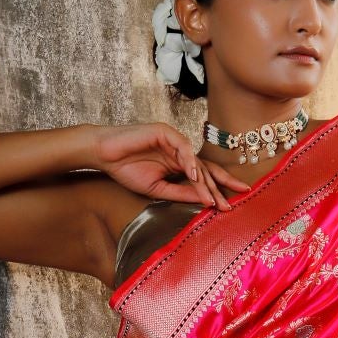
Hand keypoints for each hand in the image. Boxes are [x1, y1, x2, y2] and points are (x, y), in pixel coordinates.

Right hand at [85, 124, 239, 209]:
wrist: (105, 155)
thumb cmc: (126, 170)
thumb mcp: (158, 189)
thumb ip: (180, 193)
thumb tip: (204, 202)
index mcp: (179, 165)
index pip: (204, 177)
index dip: (218, 189)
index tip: (230, 206)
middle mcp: (180, 152)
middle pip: (206, 169)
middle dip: (220, 186)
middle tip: (232, 202)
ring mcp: (174, 140)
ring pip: (197, 161)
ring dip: (205, 181)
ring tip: (211, 198)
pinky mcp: (166, 132)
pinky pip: (183, 147)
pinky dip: (190, 162)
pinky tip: (194, 177)